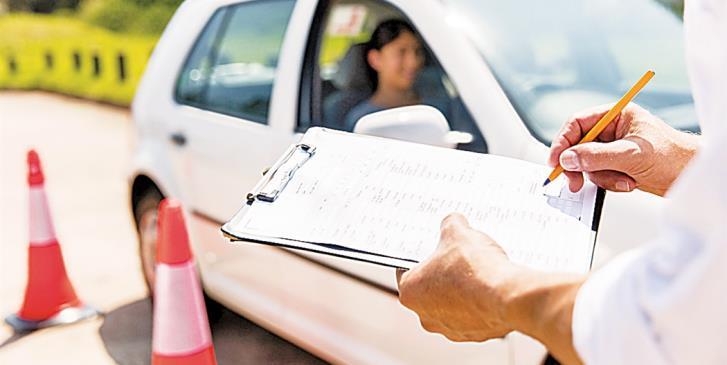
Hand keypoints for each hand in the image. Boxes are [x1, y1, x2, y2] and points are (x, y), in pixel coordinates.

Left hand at [397, 213, 585, 363]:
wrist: (507, 295)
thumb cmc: (474, 269)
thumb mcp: (457, 232)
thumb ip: (450, 225)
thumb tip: (453, 222)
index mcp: (410, 292)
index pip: (406, 269)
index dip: (420, 255)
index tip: (432, 248)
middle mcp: (425, 316)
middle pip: (430, 288)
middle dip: (443, 273)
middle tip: (458, 257)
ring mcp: (450, 329)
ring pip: (452, 304)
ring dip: (462, 289)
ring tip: (478, 271)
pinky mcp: (474, 335)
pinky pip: (474, 314)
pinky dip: (480, 302)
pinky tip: (490, 286)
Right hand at [548, 103, 698, 195]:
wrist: (692, 176)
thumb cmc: (672, 157)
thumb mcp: (630, 154)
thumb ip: (595, 156)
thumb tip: (567, 159)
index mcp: (617, 115)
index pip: (578, 123)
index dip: (563, 141)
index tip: (556, 161)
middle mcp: (613, 130)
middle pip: (579, 145)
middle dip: (579, 165)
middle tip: (574, 182)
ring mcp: (614, 148)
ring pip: (588, 163)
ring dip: (601, 177)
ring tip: (623, 180)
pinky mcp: (617, 165)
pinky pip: (599, 175)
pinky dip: (610, 183)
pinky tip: (628, 183)